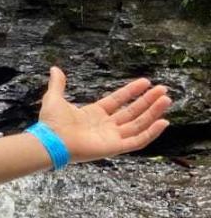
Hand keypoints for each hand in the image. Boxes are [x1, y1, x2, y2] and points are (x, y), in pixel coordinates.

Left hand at [39, 67, 171, 162]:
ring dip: (153, 113)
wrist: (51, 141)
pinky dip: (151, 133)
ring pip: (138, 124)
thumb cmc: (52, 123)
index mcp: (94, 114)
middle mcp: (105, 126)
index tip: (146, 82)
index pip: (118, 100)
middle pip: (132, 112)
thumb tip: (55, 69)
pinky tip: (163, 122)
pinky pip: (137, 141)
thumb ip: (58, 84)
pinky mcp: (115, 148)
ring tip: (166, 100)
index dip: (132, 91)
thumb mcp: (55, 98)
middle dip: (148, 101)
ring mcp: (112, 137)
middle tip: (163, 90)